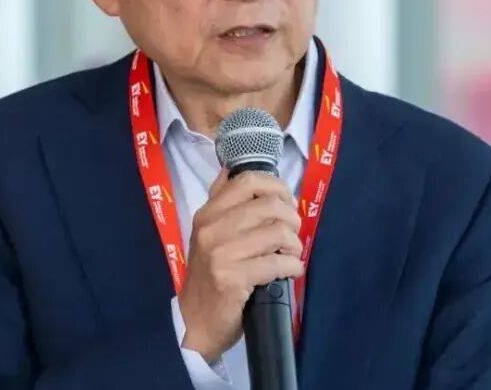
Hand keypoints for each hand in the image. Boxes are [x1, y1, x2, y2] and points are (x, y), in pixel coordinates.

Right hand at [179, 168, 303, 362]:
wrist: (195, 320)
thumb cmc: (209, 275)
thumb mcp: (208, 233)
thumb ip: (221, 202)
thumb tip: (232, 169)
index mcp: (207, 213)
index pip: (247, 181)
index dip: (276, 187)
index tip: (287, 202)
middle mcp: (211, 228)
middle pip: (269, 205)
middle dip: (292, 218)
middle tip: (293, 234)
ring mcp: (220, 253)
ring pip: (277, 233)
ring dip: (295, 245)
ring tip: (292, 254)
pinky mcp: (232, 278)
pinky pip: (277, 263)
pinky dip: (292, 267)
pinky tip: (291, 271)